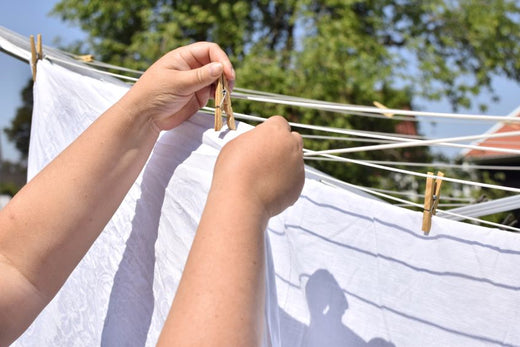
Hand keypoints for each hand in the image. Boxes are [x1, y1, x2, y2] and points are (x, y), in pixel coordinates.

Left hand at [120, 42, 234, 130]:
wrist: (145, 117)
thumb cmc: (154, 94)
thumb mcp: (178, 83)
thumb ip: (200, 76)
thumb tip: (220, 67)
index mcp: (184, 57)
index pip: (209, 50)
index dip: (221, 59)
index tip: (228, 73)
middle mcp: (192, 67)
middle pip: (216, 64)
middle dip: (225, 74)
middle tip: (228, 87)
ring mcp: (196, 82)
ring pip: (217, 79)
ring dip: (224, 86)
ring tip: (225, 96)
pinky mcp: (198, 96)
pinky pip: (214, 93)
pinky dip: (220, 96)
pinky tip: (221, 101)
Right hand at [212, 116, 304, 216]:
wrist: (240, 199)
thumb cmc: (232, 170)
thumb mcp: (237, 144)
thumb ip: (254, 139)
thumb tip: (259, 143)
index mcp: (276, 130)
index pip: (279, 123)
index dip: (270, 133)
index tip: (262, 141)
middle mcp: (292, 144)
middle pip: (293, 140)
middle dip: (283, 146)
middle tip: (267, 158)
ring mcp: (298, 165)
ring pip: (294, 161)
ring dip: (284, 166)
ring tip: (263, 178)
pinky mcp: (299, 184)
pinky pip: (294, 180)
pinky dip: (285, 183)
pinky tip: (268, 189)